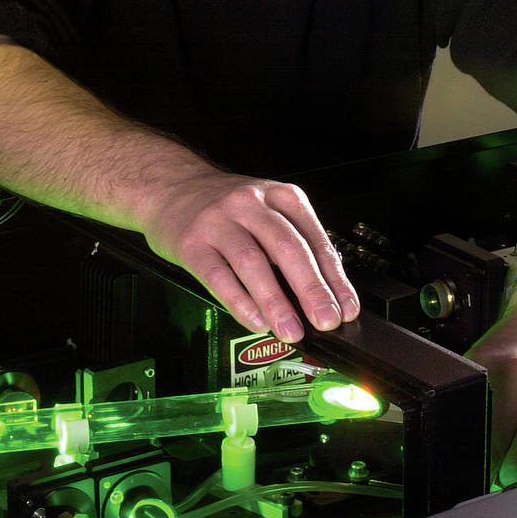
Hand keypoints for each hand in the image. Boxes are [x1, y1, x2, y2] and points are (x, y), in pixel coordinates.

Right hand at [142, 167, 359, 342]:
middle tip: (326, 320)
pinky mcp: (191, 243)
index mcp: (280, 196)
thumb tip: (325, 293)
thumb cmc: (225, 207)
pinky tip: (255, 321)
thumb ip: (294, 244)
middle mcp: (251, 204)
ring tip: (291, 330)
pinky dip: (239, 302)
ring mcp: (219, 222)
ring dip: (276, 302)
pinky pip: (218, 276)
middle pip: (287, 248)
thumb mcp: (267, 210)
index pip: (314, 238)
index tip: (346, 307)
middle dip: (312, 288)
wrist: (170, 187)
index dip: (334, 276)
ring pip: (253, 262)